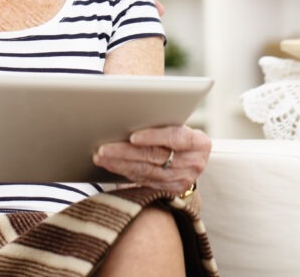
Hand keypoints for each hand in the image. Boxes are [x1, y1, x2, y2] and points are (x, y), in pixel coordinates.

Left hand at [92, 125, 209, 197]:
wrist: (188, 155)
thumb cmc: (176, 130)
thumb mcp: (176, 121)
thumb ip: (160, 116)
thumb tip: (129, 108)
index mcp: (199, 143)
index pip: (175, 138)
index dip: (153, 137)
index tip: (132, 137)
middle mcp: (194, 163)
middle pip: (156, 156)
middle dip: (126, 152)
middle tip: (103, 148)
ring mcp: (182, 180)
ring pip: (146, 171)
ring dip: (119, 163)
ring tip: (100, 156)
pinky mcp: (170, 191)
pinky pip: (142, 180)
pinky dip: (123, 171)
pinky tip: (109, 165)